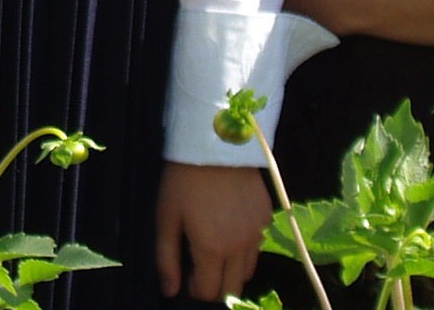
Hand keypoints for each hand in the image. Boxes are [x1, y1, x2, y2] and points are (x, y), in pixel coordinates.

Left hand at [155, 161, 270, 302]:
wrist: (216, 142)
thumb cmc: (184, 179)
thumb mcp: (166, 217)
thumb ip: (166, 259)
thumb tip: (169, 291)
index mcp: (213, 249)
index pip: (208, 292)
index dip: (194, 288)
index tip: (186, 273)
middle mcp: (240, 247)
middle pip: (232, 289)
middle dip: (214, 285)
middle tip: (199, 266)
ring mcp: (258, 232)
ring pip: (248, 271)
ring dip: (231, 270)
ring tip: (215, 248)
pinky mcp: (267, 217)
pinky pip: (258, 247)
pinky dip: (245, 250)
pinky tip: (230, 230)